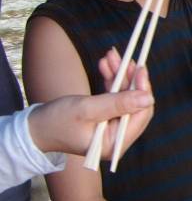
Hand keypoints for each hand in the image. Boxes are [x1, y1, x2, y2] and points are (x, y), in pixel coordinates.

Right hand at [28, 48, 153, 155]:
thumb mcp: (87, 109)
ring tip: (111, 56)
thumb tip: (148, 97)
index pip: (140, 115)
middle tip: (125, 59)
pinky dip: (111, 81)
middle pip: (135, 104)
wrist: (35, 127)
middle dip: (130, 80)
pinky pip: (115, 97)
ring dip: (119, 75)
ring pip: (125, 97)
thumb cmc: (57, 121)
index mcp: (114, 144)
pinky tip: (106, 65)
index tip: (140, 69)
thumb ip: (118, 103)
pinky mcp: (106, 118)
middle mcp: (117, 138)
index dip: (143, 91)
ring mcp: (112, 128)